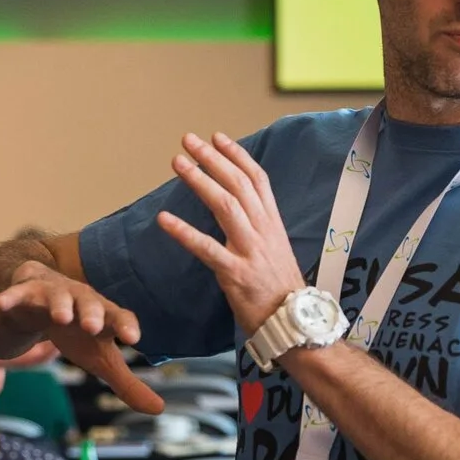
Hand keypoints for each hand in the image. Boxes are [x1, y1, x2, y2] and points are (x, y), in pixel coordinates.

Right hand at [0, 261, 162, 413]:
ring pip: (57, 295)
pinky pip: (18, 293)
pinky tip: (0, 303)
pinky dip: (10, 297)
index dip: (126, 326)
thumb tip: (159, 410)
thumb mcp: (101, 359)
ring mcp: (53, 293)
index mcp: (103, 317)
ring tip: (61, 316)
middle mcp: (81, 300)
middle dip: (91, 312)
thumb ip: (127, 383)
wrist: (42, 301)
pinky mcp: (26, 292)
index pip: (119, 318)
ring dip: (60, 303)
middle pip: (89, 303)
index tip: (133, 338)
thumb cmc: (78, 333)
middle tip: (93, 326)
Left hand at [158, 132, 306, 339]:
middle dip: (212, 158)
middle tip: (189, 140)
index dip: (237, 155)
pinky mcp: (235, 274)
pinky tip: (163, 219)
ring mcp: (250, 251)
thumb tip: (240, 207)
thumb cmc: (280, 289)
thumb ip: (259, 227)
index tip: (217, 136)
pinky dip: (184, 232)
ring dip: (199, 181)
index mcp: (273, 223)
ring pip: (225, 206)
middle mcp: (263, 231)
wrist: (295, 323)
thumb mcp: (275, 249)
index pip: (257, 179)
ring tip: (177, 163)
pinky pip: (206, 248)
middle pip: (238, 184)